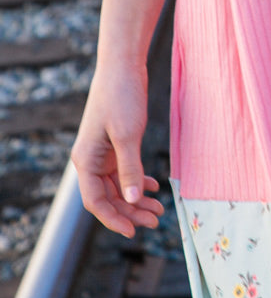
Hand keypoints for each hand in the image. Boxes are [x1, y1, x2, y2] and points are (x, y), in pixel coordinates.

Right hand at [71, 62, 163, 237]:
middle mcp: (91, 160)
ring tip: (159, 209)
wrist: (123, 66)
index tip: (133, 231)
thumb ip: (130, 168)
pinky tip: (154, 188)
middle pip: (109, 197)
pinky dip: (138, 181)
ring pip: (119, 186)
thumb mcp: (128, 135)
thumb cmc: (121, 97)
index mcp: (86, 160)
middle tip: (156, 220)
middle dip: (131, 212)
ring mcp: (103, 153)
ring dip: (136, 199)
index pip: (95, 201)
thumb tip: (131, 200)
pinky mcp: (116, 144)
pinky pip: (125, 171)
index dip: (113, 219)